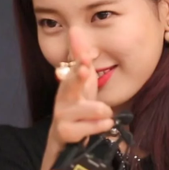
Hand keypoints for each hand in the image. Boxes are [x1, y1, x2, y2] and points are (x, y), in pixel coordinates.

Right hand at [47, 27, 113, 150]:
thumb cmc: (78, 107)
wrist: (66, 139)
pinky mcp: (65, 133)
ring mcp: (62, 116)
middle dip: (77, 77)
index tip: (87, 52)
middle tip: (85, 70)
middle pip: (69, 85)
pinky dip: (98, 127)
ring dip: (98, 110)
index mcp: (69, 84)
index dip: (79, 59)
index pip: (75, 68)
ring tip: (106, 113)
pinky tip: (104, 125)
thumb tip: (76, 31)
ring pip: (84, 110)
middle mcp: (63, 98)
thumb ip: (82, 59)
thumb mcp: (83, 82)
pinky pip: (86, 129)